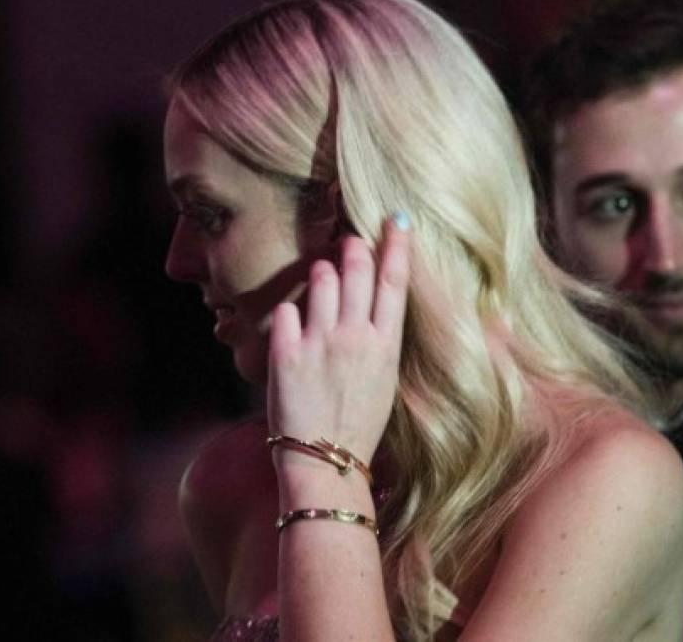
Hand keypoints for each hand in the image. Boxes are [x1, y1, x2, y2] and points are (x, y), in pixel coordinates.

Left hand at [266, 214, 410, 466]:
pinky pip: (287, 309)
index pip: (394, 283)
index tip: (395, 220)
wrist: (325, 461)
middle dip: (354, 247)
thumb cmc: (359, 423)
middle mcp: (356, 338)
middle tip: (349, 241)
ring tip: (322, 278)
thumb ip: (378, 337)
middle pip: (358, 270)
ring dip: (322, 272)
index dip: (396, 247)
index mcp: (386, 346)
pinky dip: (290, 312)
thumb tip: (369, 300)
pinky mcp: (286, 353)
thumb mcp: (384, 379)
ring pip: (322, 279)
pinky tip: (294, 326)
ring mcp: (320, 343)